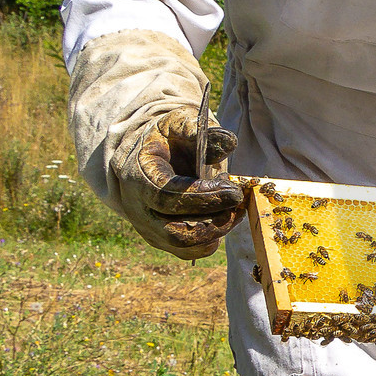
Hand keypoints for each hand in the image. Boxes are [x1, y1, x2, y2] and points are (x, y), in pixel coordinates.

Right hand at [116, 108, 246, 261]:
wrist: (145, 156)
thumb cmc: (164, 139)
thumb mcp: (176, 124)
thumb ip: (199, 131)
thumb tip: (229, 142)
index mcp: (138, 175)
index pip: (167, 197)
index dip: (203, 198)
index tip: (233, 191)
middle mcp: (137, 207)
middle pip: (173, 231)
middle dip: (212, 222)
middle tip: (238, 204)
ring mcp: (146, 227)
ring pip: (181, 246)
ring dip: (215, 232)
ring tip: (235, 210)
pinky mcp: (159, 238)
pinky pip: (186, 251)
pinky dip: (210, 241)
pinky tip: (224, 219)